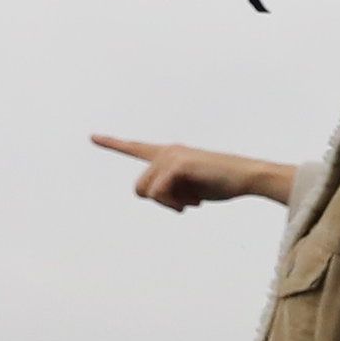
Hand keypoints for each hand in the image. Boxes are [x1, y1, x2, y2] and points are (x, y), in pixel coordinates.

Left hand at [91, 135, 293, 210]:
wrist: (246, 175)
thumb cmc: (222, 183)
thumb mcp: (191, 189)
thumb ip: (170, 188)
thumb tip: (152, 193)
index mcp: (168, 154)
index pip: (135, 148)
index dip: (113, 144)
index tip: (92, 137)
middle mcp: (166, 152)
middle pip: (139, 189)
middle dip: (161, 202)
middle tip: (189, 201)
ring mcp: (170, 156)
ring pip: (148, 194)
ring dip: (170, 204)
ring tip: (195, 198)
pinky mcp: (176, 164)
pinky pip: (158, 193)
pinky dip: (173, 203)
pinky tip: (195, 201)